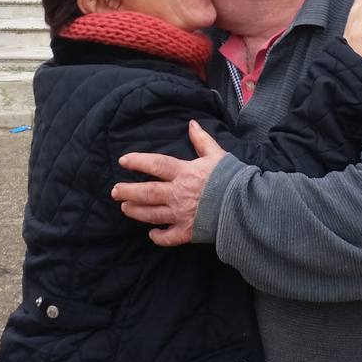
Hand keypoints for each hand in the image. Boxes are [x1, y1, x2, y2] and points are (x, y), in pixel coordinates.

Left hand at [112, 121, 224, 246]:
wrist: (246, 206)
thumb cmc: (233, 178)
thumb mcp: (217, 155)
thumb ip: (202, 140)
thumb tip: (191, 124)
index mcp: (185, 173)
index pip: (156, 164)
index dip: (138, 161)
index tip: (123, 161)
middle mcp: (178, 193)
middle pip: (147, 192)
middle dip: (128, 191)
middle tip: (115, 191)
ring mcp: (181, 214)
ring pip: (151, 214)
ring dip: (136, 211)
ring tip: (125, 208)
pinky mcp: (188, 231)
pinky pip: (168, 237)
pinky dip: (158, 237)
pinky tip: (151, 234)